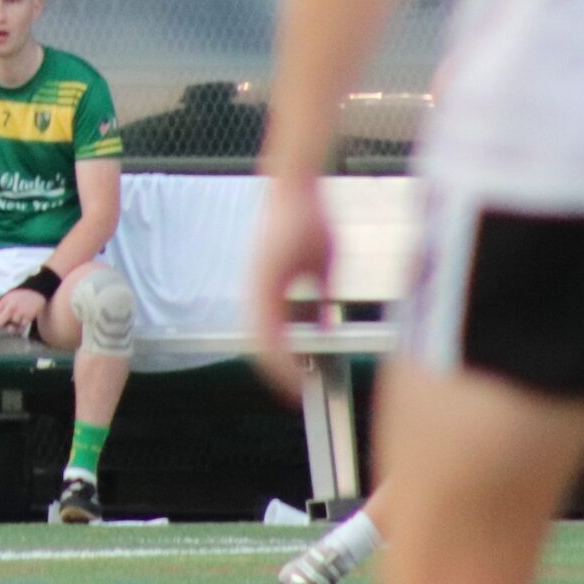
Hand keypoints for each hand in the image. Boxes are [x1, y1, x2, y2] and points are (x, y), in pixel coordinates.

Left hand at [0, 285, 46, 336]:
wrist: (36, 291)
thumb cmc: (20, 294)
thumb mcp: (7, 297)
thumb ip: (0, 307)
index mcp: (4, 302)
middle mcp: (10, 308)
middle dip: (0, 324)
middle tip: (5, 322)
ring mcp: (19, 314)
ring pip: (10, 328)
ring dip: (13, 325)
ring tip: (17, 318)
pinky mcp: (28, 318)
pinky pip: (21, 328)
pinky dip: (21, 326)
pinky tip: (23, 319)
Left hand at [248, 179, 335, 402]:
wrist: (296, 187)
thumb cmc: (310, 221)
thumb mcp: (323, 268)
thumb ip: (321, 299)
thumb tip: (326, 328)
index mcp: (272, 289)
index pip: (273, 336)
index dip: (284, 363)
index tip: (299, 384)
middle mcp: (259, 290)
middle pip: (262, 345)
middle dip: (280, 373)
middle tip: (295, 395)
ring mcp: (257, 284)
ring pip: (260, 339)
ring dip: (277, 366)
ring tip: (291, 387)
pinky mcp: (261, 278)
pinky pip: (266, 322)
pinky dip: (277, 346)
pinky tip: (287, 361)